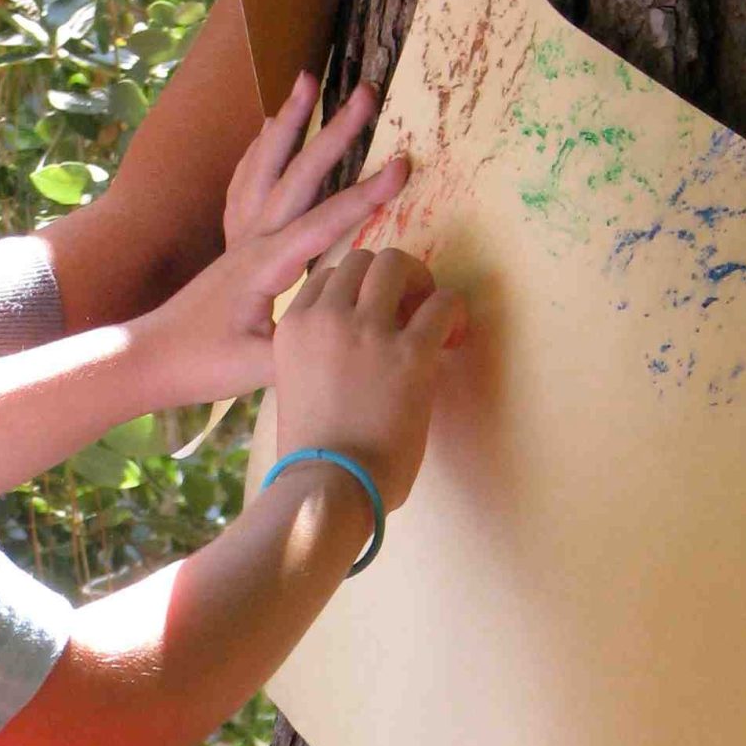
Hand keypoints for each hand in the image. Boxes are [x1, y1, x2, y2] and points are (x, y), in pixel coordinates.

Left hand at [130, 80, 399, 408]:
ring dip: (289, 123)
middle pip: (298, 175)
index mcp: (266, 265)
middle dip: (335, 132)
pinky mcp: (231, 244)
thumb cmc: (201, 366)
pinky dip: (261, 150)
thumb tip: (351, 333)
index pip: (325, 221)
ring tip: (307, 81)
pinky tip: (269, 133)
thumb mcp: (258, 369)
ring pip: (265, 165)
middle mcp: (252, 240)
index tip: (403, 164)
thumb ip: (305, 349)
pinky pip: (246, 182)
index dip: (367, 194)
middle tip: (365, 92)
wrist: (149, 358)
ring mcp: (238, 237)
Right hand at [271, 244, 462, 513]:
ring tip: (429, 317)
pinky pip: (443, 303)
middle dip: (390, 277)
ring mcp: (368, 331)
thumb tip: (347, 353)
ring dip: (419, 283)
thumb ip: (313, 357)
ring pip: (397, 264)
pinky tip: (451, 340)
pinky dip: (453, 312)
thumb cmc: (311, 454)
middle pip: (363, 259)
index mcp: (293, 327)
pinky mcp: (410, 352)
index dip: (357, 291)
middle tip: (408, 310)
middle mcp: (327, 318)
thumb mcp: (294, 387)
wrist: (329, 485)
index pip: (328, 277)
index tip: (374, 317)